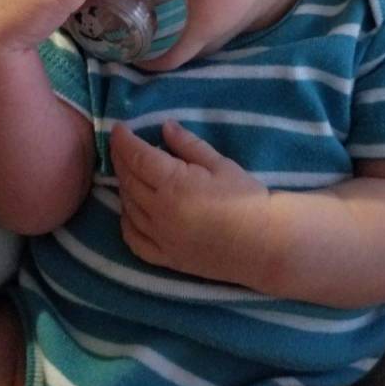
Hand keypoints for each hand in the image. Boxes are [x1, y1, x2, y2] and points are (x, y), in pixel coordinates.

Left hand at [111, 121, 270, 285]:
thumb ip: (188, 145)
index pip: (137, 158)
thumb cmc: (246, 199)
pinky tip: (130, 210)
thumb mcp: (220, 164)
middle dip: (121, 158)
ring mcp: (161, 238)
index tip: (118, 128)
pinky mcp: (166, 259)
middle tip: (120, 144)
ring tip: (128, 171)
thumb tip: (165, 126)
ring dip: (123, 186)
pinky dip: (127, 222)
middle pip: (128, 180)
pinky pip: (135, 240)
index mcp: (173, 184)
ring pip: (128, 208)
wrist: (265, 244)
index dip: (124, 141)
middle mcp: (160, 212)